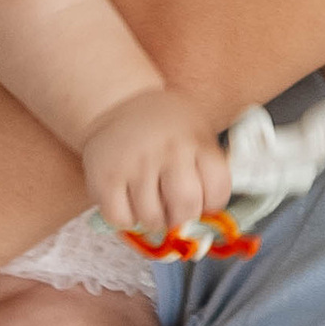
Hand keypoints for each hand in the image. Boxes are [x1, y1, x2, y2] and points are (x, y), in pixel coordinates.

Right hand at [82, 90, 230, 249]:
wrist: (116, 104)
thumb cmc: (164, 129)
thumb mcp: (195, 135)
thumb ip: (206, 171)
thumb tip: (209, 220)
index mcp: (197, 140)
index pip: (218, 189)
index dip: (212, 206)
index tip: (203, 205)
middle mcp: (169, 149)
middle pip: (186, 206)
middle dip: (182, 219)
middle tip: (174, 213)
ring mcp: (136, 163)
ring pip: (152, 218)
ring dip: (153, 221)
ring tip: (150, 205)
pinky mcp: (106, 177)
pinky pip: (121, 219)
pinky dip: (126, 220)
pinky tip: (128, 203)